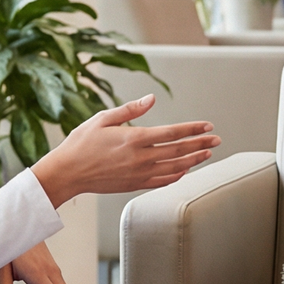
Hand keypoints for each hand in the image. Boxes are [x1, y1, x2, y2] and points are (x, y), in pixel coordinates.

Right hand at [31, 95, 220, 207]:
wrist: (67, 173)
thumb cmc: (81, 143)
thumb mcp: (102, 119)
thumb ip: (130, 109)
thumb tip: (151, 98)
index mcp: (134, 138)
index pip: (173, 132)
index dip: (193, 129)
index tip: (208, 126)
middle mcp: (140, 157)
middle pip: (179, 150)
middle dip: (201, 144)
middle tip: (217, 139)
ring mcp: (139, 173)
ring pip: (175, 167)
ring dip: (194, 160)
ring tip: (207, 153)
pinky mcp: (134, 185)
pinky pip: (162, 181)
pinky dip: (177, 175)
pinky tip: (185, 170)